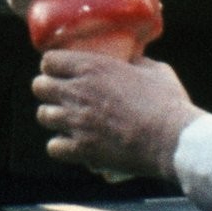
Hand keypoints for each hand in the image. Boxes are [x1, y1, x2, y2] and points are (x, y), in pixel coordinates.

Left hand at [32, 50, 198, 181]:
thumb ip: (137, 63)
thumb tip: (133, 61)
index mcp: (92, 68)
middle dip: (48, 90)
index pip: (49, 61)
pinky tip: (72, 145)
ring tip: (66, 121)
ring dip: (54, 118)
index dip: (53, 67)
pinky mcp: (82, 149)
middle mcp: (78, 91)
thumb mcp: (155, 70)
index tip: (60, 72)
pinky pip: (53, 147)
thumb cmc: (168, 103)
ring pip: (43, 116)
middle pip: (39, 87)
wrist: (172, 140)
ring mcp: (76, 121)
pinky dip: (61, 146)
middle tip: (61, 96)